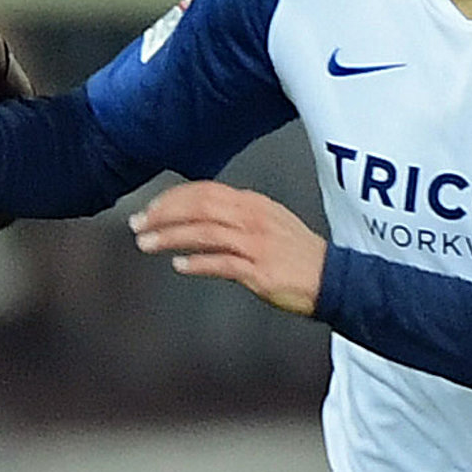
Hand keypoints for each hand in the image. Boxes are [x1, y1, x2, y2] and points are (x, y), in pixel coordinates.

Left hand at [132, 181, 327, 316]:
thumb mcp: (268, 223)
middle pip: (199, 206)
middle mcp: (253, 219)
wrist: (333, 280)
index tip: (149, 210)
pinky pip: (221, 263)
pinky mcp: (260, 271)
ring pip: (204, 232)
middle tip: (138, 225)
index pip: (205, 191)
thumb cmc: (298, 256)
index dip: (172, 199)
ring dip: (170, 237)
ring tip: (146, 244)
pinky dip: (197, 263)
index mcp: (253, 204)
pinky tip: (179, 266)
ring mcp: (257, 244)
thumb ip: (235, 218)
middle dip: (163, 214)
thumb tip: (199, 220)